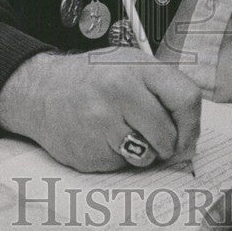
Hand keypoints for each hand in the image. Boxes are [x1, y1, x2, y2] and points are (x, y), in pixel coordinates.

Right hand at [0, 48, 201, 172]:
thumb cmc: (92, 78)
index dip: (191, 123)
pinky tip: (100, 137)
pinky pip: (120, 166)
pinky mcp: (88, 151)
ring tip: (121, 131)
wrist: (40, 90)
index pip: (186, 99)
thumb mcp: (130, 64)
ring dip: (142, 152)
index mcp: (136, 68)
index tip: (186, 133)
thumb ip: (162, 89)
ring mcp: (101, 123)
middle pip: (169, 135)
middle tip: (151, 135)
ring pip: (147, 156)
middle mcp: (119, 92)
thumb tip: (190, 132)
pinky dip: (116, 158)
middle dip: (167, 144)